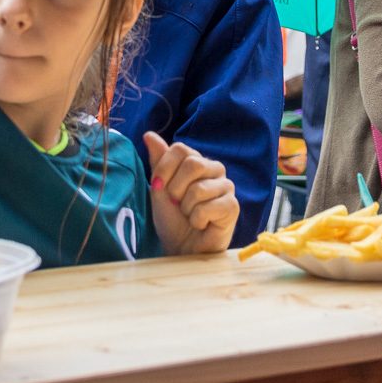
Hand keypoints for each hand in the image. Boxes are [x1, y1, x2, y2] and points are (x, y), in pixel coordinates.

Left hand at [145, 133, 238, 255]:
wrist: (181, 247)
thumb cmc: (172, 218)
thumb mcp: (159, 189)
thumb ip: (158, 162)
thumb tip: (148, 135)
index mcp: (196, 161)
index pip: (180, 149)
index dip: (164, 169)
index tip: (158, 187)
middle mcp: (214, 169)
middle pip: (193, 164)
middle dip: (175, 188)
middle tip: (177, 204)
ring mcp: (226, 187)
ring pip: (199, 188)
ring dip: (186, 208)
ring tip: (190, 215)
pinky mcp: (233, 207)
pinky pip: (208, 207)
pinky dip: (197, 220)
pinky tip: (201, 224)